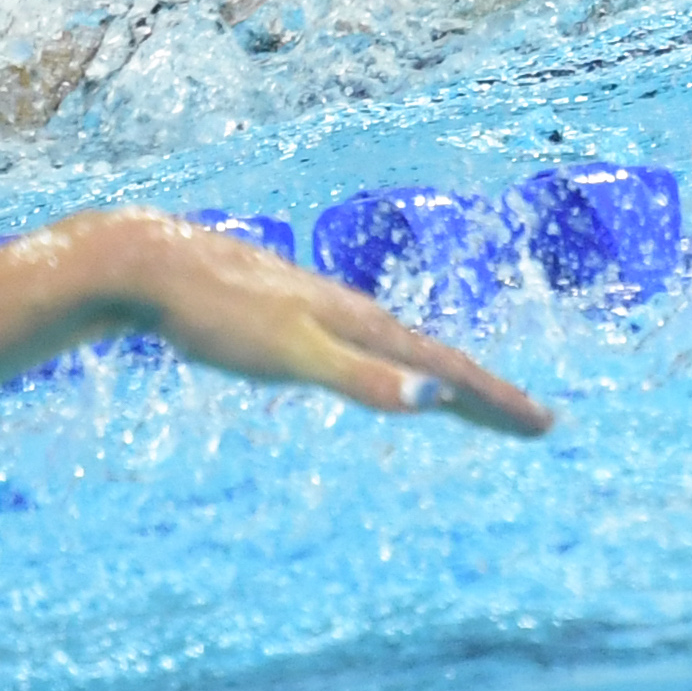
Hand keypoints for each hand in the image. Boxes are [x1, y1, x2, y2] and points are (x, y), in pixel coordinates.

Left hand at [92, 212, 552, 436]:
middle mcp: (347, 312)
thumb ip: (359, 378)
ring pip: (394, 352)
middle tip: (533, 423)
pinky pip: (357, 350)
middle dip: (484, 394)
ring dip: (440, 382)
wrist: (146, 265)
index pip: (446, 369)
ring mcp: (314, 312)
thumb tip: (435, 400)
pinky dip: (389, 371)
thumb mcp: (290, 354)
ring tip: (467, 403)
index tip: (544, 425)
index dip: (496, 400)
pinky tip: (372, 373)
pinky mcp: (281, 318)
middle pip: (431, 359)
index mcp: (360, 323)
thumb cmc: (216, 314)